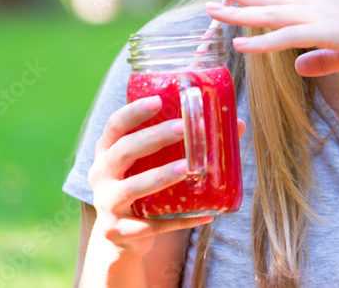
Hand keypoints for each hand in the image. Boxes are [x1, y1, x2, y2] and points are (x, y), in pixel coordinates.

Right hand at [87, 95, 246, 258]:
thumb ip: (182, 142)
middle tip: (184, 127)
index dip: (134, 111)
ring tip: (187, 167)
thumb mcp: (150, 162)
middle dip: (154, 137)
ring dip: (160, 176)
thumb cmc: (142, 184)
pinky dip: (178, 221)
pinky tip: (204, 215)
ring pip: (131, 188)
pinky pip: (150, 226)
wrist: (121, 237)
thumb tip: (238, 124)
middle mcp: (100, 174)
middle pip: (123, 151)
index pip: (115, 125)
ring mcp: (107, 204)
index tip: (158, 100)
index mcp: (107, 151)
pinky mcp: (118, 231)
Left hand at [206, 0, 338, 79]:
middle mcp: (325, 1)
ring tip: (213, 9)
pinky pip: (289, 35)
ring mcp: (329, 14)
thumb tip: (299, 67)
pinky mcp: (334, 31)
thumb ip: (324, 59)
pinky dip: (262, 40)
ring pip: (274, 11)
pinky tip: (241, 44)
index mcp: (330, 3)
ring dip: (241, 11)